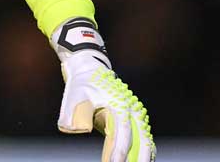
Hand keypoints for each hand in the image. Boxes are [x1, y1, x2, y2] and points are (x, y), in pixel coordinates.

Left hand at [51, 17, 154, 161]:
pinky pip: (144, 137)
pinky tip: (144, 161)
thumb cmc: (82, 84)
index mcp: (118, 104)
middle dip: (136, 158)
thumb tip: (77, 130)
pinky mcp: (134, 117)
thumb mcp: (73, 95)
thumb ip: (73, 114)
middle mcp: (131, 109)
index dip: (119, 151)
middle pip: (141, 139)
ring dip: (143, 156)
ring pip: (146, 139)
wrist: (90, 68)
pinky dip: (145, 150)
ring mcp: (135, 113)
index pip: (122, 132)